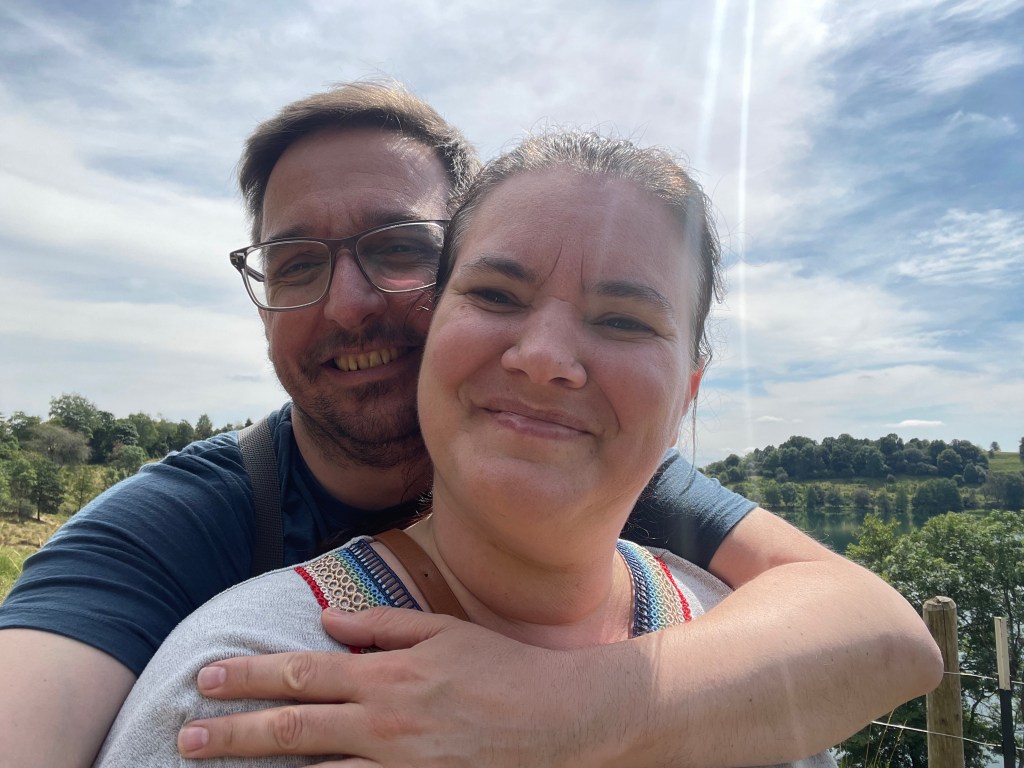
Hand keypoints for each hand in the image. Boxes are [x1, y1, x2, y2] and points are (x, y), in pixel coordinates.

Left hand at [178, 606, 610, 766]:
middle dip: (233, 731)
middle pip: (293, 728)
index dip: (250, 678)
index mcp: (387, 674)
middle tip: (187, 735)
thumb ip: (380, 625)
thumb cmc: (501, 667)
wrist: (557, 718)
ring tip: (220, 767)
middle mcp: (383, 721)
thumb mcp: (442, 630)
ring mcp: (397, 764)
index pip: (303, 674)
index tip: (207, 679)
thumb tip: (327, 620)